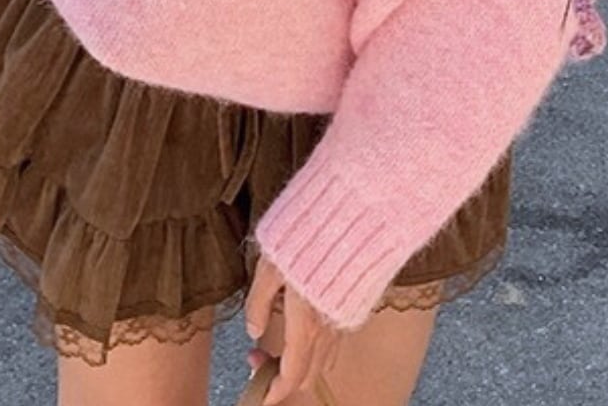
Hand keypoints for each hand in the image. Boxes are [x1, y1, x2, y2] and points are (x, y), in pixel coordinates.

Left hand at [243, 252, 343, 405]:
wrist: (355, 220)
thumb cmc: (309, 237)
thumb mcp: (270, 266)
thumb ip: (258, 302)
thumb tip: (252, 330)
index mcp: (305, 326)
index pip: (291, 376)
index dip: (274, 392)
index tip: (260, 396)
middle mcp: (328, 331)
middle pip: (308, 376)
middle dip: (283, 379)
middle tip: (259, 360)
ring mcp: (343, 321)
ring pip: (322, 361)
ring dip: (300, 363)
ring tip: (278, 343)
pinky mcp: (352, 307)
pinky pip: (334, 342)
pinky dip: (316, 348)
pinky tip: (302, 325)